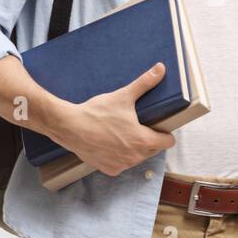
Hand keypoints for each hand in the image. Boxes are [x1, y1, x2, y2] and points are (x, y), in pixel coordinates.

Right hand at [57, 62, 176, 176]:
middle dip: (149, 139)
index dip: (165, 132)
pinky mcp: (110, 169)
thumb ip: (144, 83)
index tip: (158, 126)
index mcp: (142, 140)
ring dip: (134, 148)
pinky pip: (122, 164)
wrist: (70, 127)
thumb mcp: (123, 96)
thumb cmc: (97, 113)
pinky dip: (119, 156)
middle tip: (137, 125)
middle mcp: (135, 157)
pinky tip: (112, 144)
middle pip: (153, 149)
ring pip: (137, 157)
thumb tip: (160, 68)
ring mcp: (122, 165)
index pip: (167, 142)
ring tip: (123, 134)